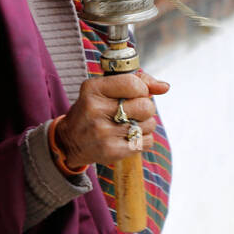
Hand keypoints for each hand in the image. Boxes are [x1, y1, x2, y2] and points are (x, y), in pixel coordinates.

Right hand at [55, 70, 169, 168]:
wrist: (70, 141)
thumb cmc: (92, 111)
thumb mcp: (104, 90)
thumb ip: (135, 82)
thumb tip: (164, 87)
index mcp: (93, 90)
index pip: (133, 83)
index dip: (142, 89)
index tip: (135, 93)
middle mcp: (96, 110)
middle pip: (145, 106)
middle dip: (145, 108)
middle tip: (131, 111)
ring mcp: (104, 132)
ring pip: (149, 124)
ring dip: (143, 125)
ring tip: (126, 125)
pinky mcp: (112, 151)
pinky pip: (146, 141)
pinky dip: (141, 140)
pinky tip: (126, 137)